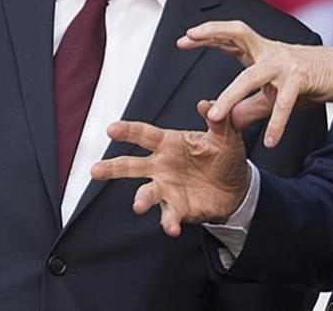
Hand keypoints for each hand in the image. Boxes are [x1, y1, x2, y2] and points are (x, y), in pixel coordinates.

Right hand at [91, 101, 250, 236]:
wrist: (237, 187)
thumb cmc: (225, 156)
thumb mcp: (226, 135)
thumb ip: (218, 120)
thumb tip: (207, 104)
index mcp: (169, 143)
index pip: (144, 135)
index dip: (128, 131)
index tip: (112, 129)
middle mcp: (161, 166)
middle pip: (132, 165)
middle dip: (113, 168)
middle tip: (95, 170)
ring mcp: (166, 189)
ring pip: (146, 194)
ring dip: (141, 199)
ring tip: (138, 206)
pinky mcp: (177, 209)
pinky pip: (169, 217)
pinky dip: (169, 223)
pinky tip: (172, 229)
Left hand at [178, 20, 332, 146]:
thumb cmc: (310, 79)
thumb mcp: (274, 93)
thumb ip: (250, 105)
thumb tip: (226, 120)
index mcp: (263, 51)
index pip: (231, 36)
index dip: (208, 35)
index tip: (184, 39)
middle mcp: (271, 52)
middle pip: (238, 35)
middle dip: (212, 33)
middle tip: (188, 38)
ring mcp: (285, 63)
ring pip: (251, 77)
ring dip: (231, 96)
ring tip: (213, 116)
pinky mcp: (301, 78)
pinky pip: (283, 103)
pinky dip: (276, 124)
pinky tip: (270, 141)